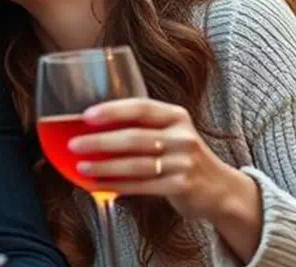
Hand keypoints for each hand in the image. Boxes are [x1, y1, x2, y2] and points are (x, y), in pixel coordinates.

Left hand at [68, 98, 251, 220]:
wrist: (220, 188)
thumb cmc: (184, 157)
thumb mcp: (172, 133)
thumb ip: (143, 128)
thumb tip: (95, 127)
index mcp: (176, 116)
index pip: (141, 107)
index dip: (113, 110)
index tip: (87, 115)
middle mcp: (182, 136)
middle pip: (135, 137)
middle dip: (100, 141)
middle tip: (75, 144)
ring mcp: (183, 162)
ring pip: (136, 164)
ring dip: (105, 166)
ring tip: (82, 166)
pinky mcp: (181, 186)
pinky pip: (142, 186)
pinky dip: (117, 185)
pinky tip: (99, 185)